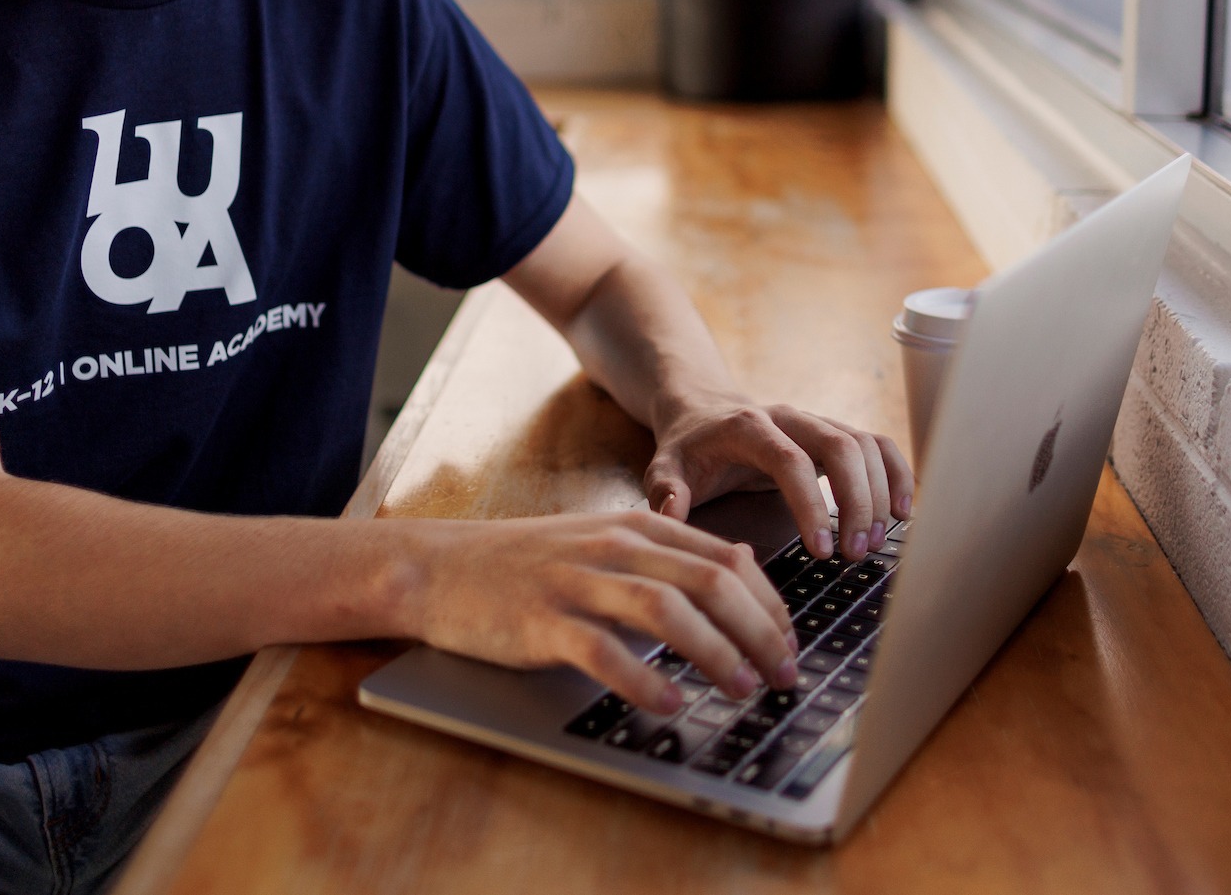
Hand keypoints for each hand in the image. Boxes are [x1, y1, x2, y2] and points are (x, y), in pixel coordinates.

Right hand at [401, 510, 797, 714]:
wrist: (439, 568)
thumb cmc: (525, 564)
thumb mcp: (603, 542)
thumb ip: (667, 553)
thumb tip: (740, 564)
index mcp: (636, 527)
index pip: (726, 558)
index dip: (769, 603)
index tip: (791, 642)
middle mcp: (613, 547)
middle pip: (709, 582)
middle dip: (760, 631)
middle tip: (786, 674)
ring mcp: (577, 582)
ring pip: (666, 609)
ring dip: (716, 652)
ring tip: (744, 688)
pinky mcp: (543, 621)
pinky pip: (603, 651)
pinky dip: (643, 680)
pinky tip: (669, 704)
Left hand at [645, 394, 914, 563]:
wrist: (701, 409)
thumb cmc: (687, 447)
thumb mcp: (663, 466)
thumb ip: (666, 490)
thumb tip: (673, 515)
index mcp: (749, 427)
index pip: (791, 461)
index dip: (811, 505)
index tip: (820, 552)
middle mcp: (789, 417)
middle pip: (841, 445)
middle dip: (857, 501)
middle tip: (855, 553)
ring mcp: (815, 422)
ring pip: (865, 444)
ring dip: (879, 492)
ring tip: (875, 543)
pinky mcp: (832, 434)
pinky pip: (876, 444)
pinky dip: (896, 472)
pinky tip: (903, 511)